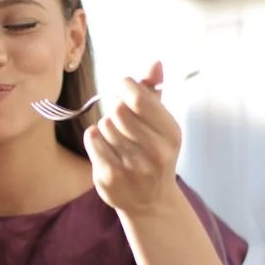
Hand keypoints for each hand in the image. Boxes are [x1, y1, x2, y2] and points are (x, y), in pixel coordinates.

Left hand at [84, 60, 182, 215]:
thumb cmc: (155, 154)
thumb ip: (155, 92)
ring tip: (117, 138)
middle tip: (120, 117)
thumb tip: (155, 63)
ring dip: (106, 126)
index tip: (125, 90)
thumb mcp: (162, 124)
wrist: (151, 202)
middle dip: (115, 107)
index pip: (139, 98)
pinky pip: (92, 139)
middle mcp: (155, 152)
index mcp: (171, 134)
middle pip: (117, 110)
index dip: (125, 87)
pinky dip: (95, 138)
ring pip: (104, 124)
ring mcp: (131, 167)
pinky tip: (106, 148)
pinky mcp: (109, 177)